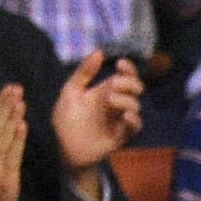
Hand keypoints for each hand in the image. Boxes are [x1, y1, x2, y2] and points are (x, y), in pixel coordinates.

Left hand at [52, 48, 142, 172]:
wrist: (64, 148)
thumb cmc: (66, 120)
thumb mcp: (70, 92)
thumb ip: (84, 73)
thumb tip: (99, 51)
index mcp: (106, 90)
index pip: (125, 75)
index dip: (128, 68)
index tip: (121, 63)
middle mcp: (117, 103)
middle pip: (136, 87)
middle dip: (130, 82)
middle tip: (114, 84)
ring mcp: (121, 119)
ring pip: (136, 105)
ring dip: (126, 99)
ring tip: (110, 100)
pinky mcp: (122, 135)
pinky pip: (135, 126)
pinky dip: (134, 120)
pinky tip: (125, 116)